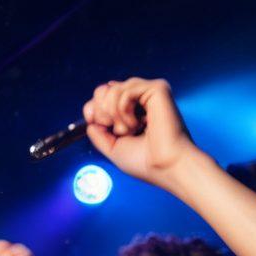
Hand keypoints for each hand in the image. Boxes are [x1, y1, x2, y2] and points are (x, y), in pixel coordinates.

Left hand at [82, 77, 196, 187]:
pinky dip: (123, 110)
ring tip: (130, 130)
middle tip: (117, 130)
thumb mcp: (112, 148)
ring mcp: (149, 93)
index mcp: (131, 112)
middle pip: (103, 90)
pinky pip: (125, 90)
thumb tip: (90, 120)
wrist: (165, 166)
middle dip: (101, 112)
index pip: (102, 98)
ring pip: (112, 90)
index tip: (93, 121)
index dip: (92, 108)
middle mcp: (140, 100)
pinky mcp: (157, 89)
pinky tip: (136, 123)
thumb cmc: (145, 162)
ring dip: (114, 115)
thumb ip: (99, 133)